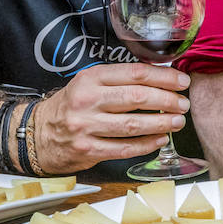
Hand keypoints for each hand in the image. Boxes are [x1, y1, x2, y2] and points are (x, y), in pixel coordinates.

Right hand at [31, 63, 190, 173]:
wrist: (38, 133)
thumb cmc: (72, 105)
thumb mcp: (89, 83)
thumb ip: (120, 80)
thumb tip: (162, 78)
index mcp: (91, 78)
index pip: (135, 73)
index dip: (163, 77)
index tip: (181, 81)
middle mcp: (87, 100)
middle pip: (136, 98)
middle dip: (167, 100)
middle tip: (183, 104)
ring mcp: (86, 127)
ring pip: (132, 125)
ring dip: (160, 124)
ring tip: (177, 122)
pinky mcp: (87, 150)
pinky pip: (123, 148)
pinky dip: (145, 145)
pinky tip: (159, 140)